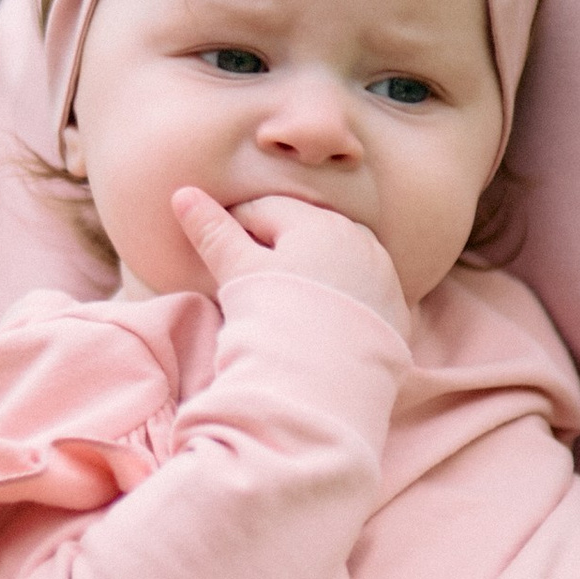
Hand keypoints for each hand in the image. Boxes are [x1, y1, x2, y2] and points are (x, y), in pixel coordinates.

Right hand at [173, 181, 408, 334]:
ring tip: (288, 301)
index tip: (221, 257)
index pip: (265, 210)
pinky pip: (362, 289)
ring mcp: (383, 273)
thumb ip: (213, 231)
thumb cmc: (276, 319)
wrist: (328, 385)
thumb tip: (183, 193)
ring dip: (313, 268)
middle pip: (305, 231)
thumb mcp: (238, 273)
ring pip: (337, 257)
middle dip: (278, 247)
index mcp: (316, 222)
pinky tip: (323, 319)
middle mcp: (357, 238)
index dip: (235, 229)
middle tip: (253, 283)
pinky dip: (341, 295)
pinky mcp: (396, 309)